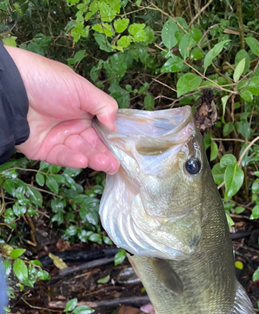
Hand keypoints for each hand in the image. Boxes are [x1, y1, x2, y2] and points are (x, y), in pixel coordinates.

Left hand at [5, 46, 119, 173]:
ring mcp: (58, 139)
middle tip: (116, 164)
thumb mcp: (81, 88)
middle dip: (105, 154)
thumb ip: (103, 106)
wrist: (12, 89)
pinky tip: (83, 160)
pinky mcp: (45, 150)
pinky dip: (73, 160)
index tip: (122, 150)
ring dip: (94, 159)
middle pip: (92, 144)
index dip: (111, 139)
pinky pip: (62, 158)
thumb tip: (115, 126)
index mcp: (82, 109)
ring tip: (105, 163)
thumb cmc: (47, 81)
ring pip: (80, 153)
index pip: (101, 129)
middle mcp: (72, 125)